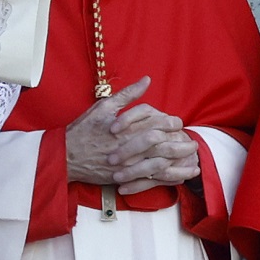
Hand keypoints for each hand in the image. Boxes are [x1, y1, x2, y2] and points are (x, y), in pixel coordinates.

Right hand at [65, 77, 201, 192]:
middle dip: (180, 145)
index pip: (157, 124)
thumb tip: (147, 79)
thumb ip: (128, 94)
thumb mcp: (104, 106)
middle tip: (193, 144)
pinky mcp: (124, 178)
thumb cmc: (84, 129)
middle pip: (163, 146)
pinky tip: (177, 179)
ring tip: (192, 163)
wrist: (66, 155)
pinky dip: (165, 180)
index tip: (179, 124)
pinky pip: (149, 180)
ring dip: (178, 164)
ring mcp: (127, 164)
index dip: (171, 124)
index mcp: (127, 127)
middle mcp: (130, 146)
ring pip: (159, 165)